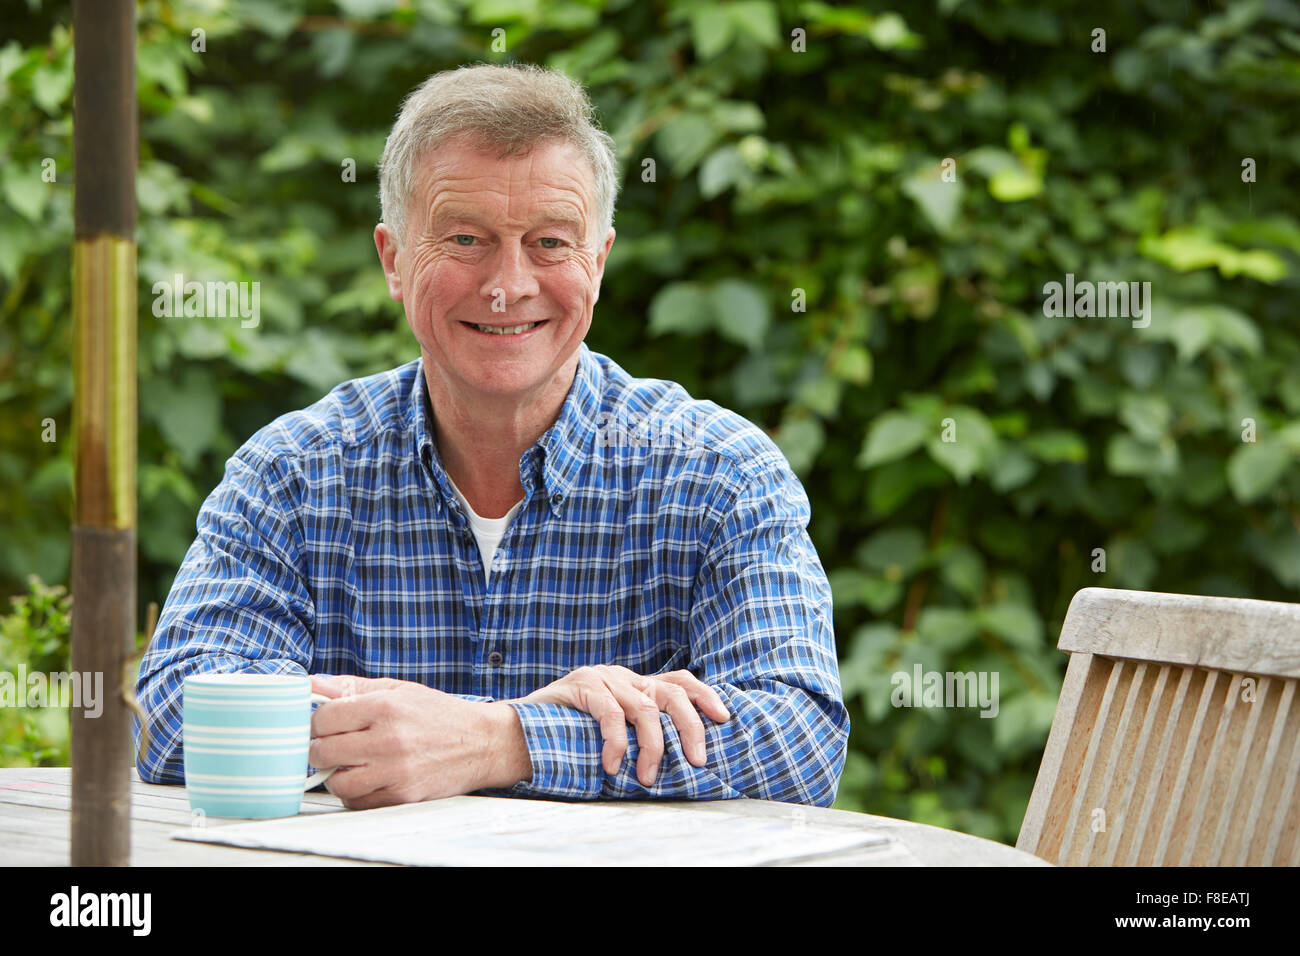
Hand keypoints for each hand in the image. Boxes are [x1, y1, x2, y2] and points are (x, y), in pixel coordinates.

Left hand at [308, 674, 523, 808]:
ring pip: (337, 782)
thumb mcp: (399, 690)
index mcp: (387, 706)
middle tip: (331, 746)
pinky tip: (368, 779)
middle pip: (323, 751)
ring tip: (349, 765)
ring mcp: (396, 770)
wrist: (482, 743)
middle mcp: (390, 739)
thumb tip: (311, 685)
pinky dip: (355, 793)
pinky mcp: (403, 795)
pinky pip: (359, 801)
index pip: (325, 717)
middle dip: (320, 749)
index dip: (317, 722)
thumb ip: (353, 687)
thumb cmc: (438, 714)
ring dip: (336, 775)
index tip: (324, 725)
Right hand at [519, 666, 729, 785]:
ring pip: (646, 709)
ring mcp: (603, 678)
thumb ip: (635, 732)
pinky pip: (611, 714)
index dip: (705, 696)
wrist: (514, 731)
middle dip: (691, 728)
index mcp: (633, 684)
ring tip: (648, 777)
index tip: (724, 718)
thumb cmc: (564, 738)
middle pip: (672, 694)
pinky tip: (614, 766)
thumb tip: (677, 763)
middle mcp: (623, 676)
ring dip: (653, 748)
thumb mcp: (609, 731)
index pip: (679, 681)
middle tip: (697, 761)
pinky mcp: (582, 685)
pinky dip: (617, 743)